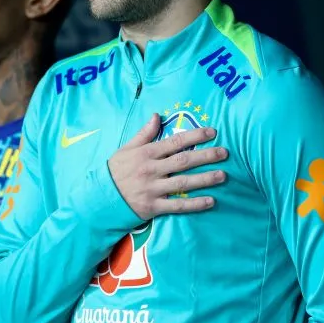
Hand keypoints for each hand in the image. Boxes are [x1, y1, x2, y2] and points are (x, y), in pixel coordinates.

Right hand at [108, 113, 227, 221]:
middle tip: (225, 153)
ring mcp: (153, 189)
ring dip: (205, 179)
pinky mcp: (153, 207)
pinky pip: (177, 205)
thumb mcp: (126, 148)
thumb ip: (143, 133)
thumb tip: (157, 115)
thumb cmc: (115, 171)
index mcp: (146, 153)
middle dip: (206, 156)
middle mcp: (152, 170)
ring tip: (222, 175)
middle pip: (184, 161)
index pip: (175, 142)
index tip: (212, 132)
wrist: (98, 198)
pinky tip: (210, 201)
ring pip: (183, 183)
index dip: (195, 136)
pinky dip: (194, 204)